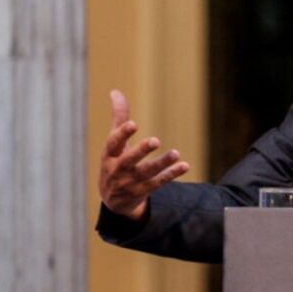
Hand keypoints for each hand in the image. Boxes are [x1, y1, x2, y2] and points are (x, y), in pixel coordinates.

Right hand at [99, 89, 189, 220]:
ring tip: (176, 153)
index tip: (133, 124)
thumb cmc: (115, 162)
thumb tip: (115, 91)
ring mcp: (129, 183)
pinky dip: (170, 175)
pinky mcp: (141, 192)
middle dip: (141, 151)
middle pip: (128, 161)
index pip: (113, 144)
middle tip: (155, 140)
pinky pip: (157, 183)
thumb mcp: (114, 143)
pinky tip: (183, 166)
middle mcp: (117, 169)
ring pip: (146, 173)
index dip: (122, 134)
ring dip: (161, 163)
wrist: (114, 200)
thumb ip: (118, 118)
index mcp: (109, 154)